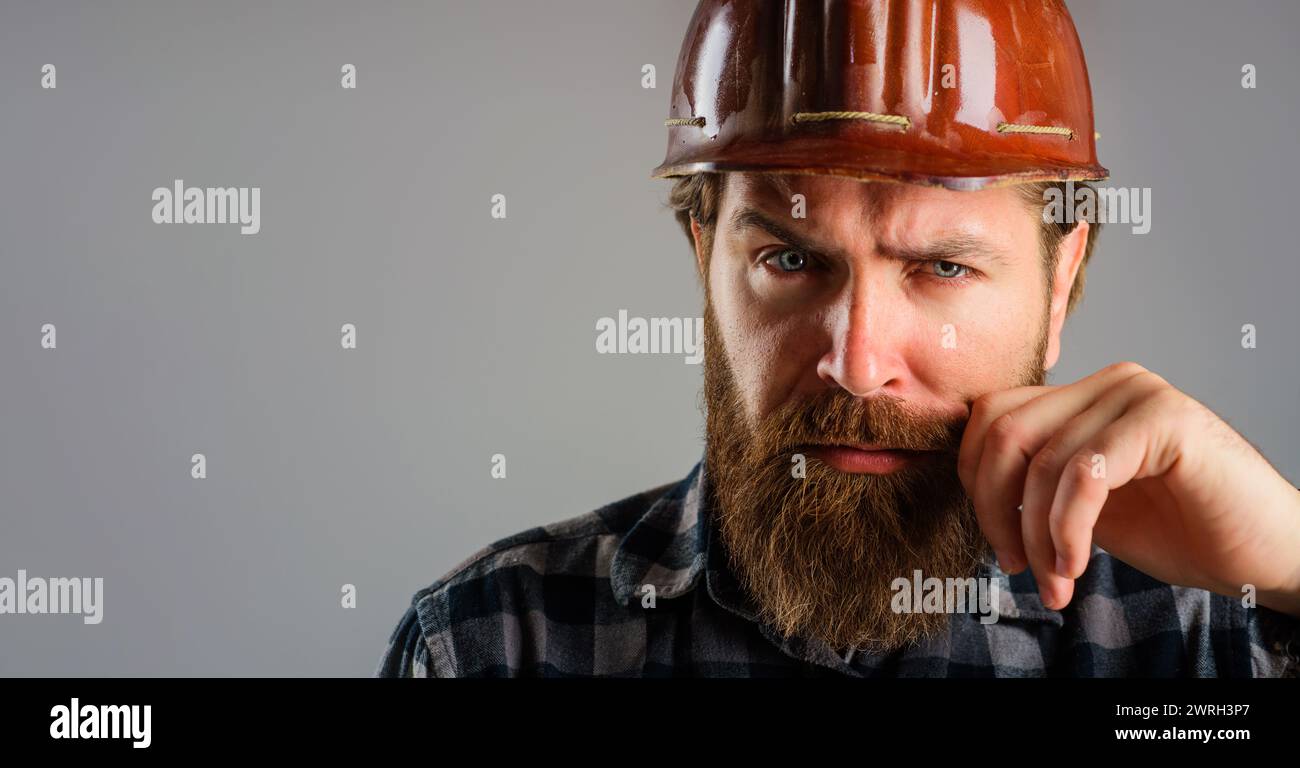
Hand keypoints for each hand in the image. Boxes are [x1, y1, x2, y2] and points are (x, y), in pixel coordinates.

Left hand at [956, 361, 1299, 615]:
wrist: (1264, 554)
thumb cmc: (1181, 531)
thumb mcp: (1085, 506)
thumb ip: (1037, 485)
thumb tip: (971, 489)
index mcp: (1080, 397)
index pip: (991, 418)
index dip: (975, 483)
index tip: (1000, 546)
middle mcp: (1106, 383)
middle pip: (1001, 431)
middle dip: (995, 509)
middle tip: (1015, 566)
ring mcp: (1136, 394)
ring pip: (1041, 460)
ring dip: (1037, 536)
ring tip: (1056, 582)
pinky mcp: (1165, 419)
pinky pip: (1084, 473)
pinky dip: (1067, 528)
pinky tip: (1076, 566)